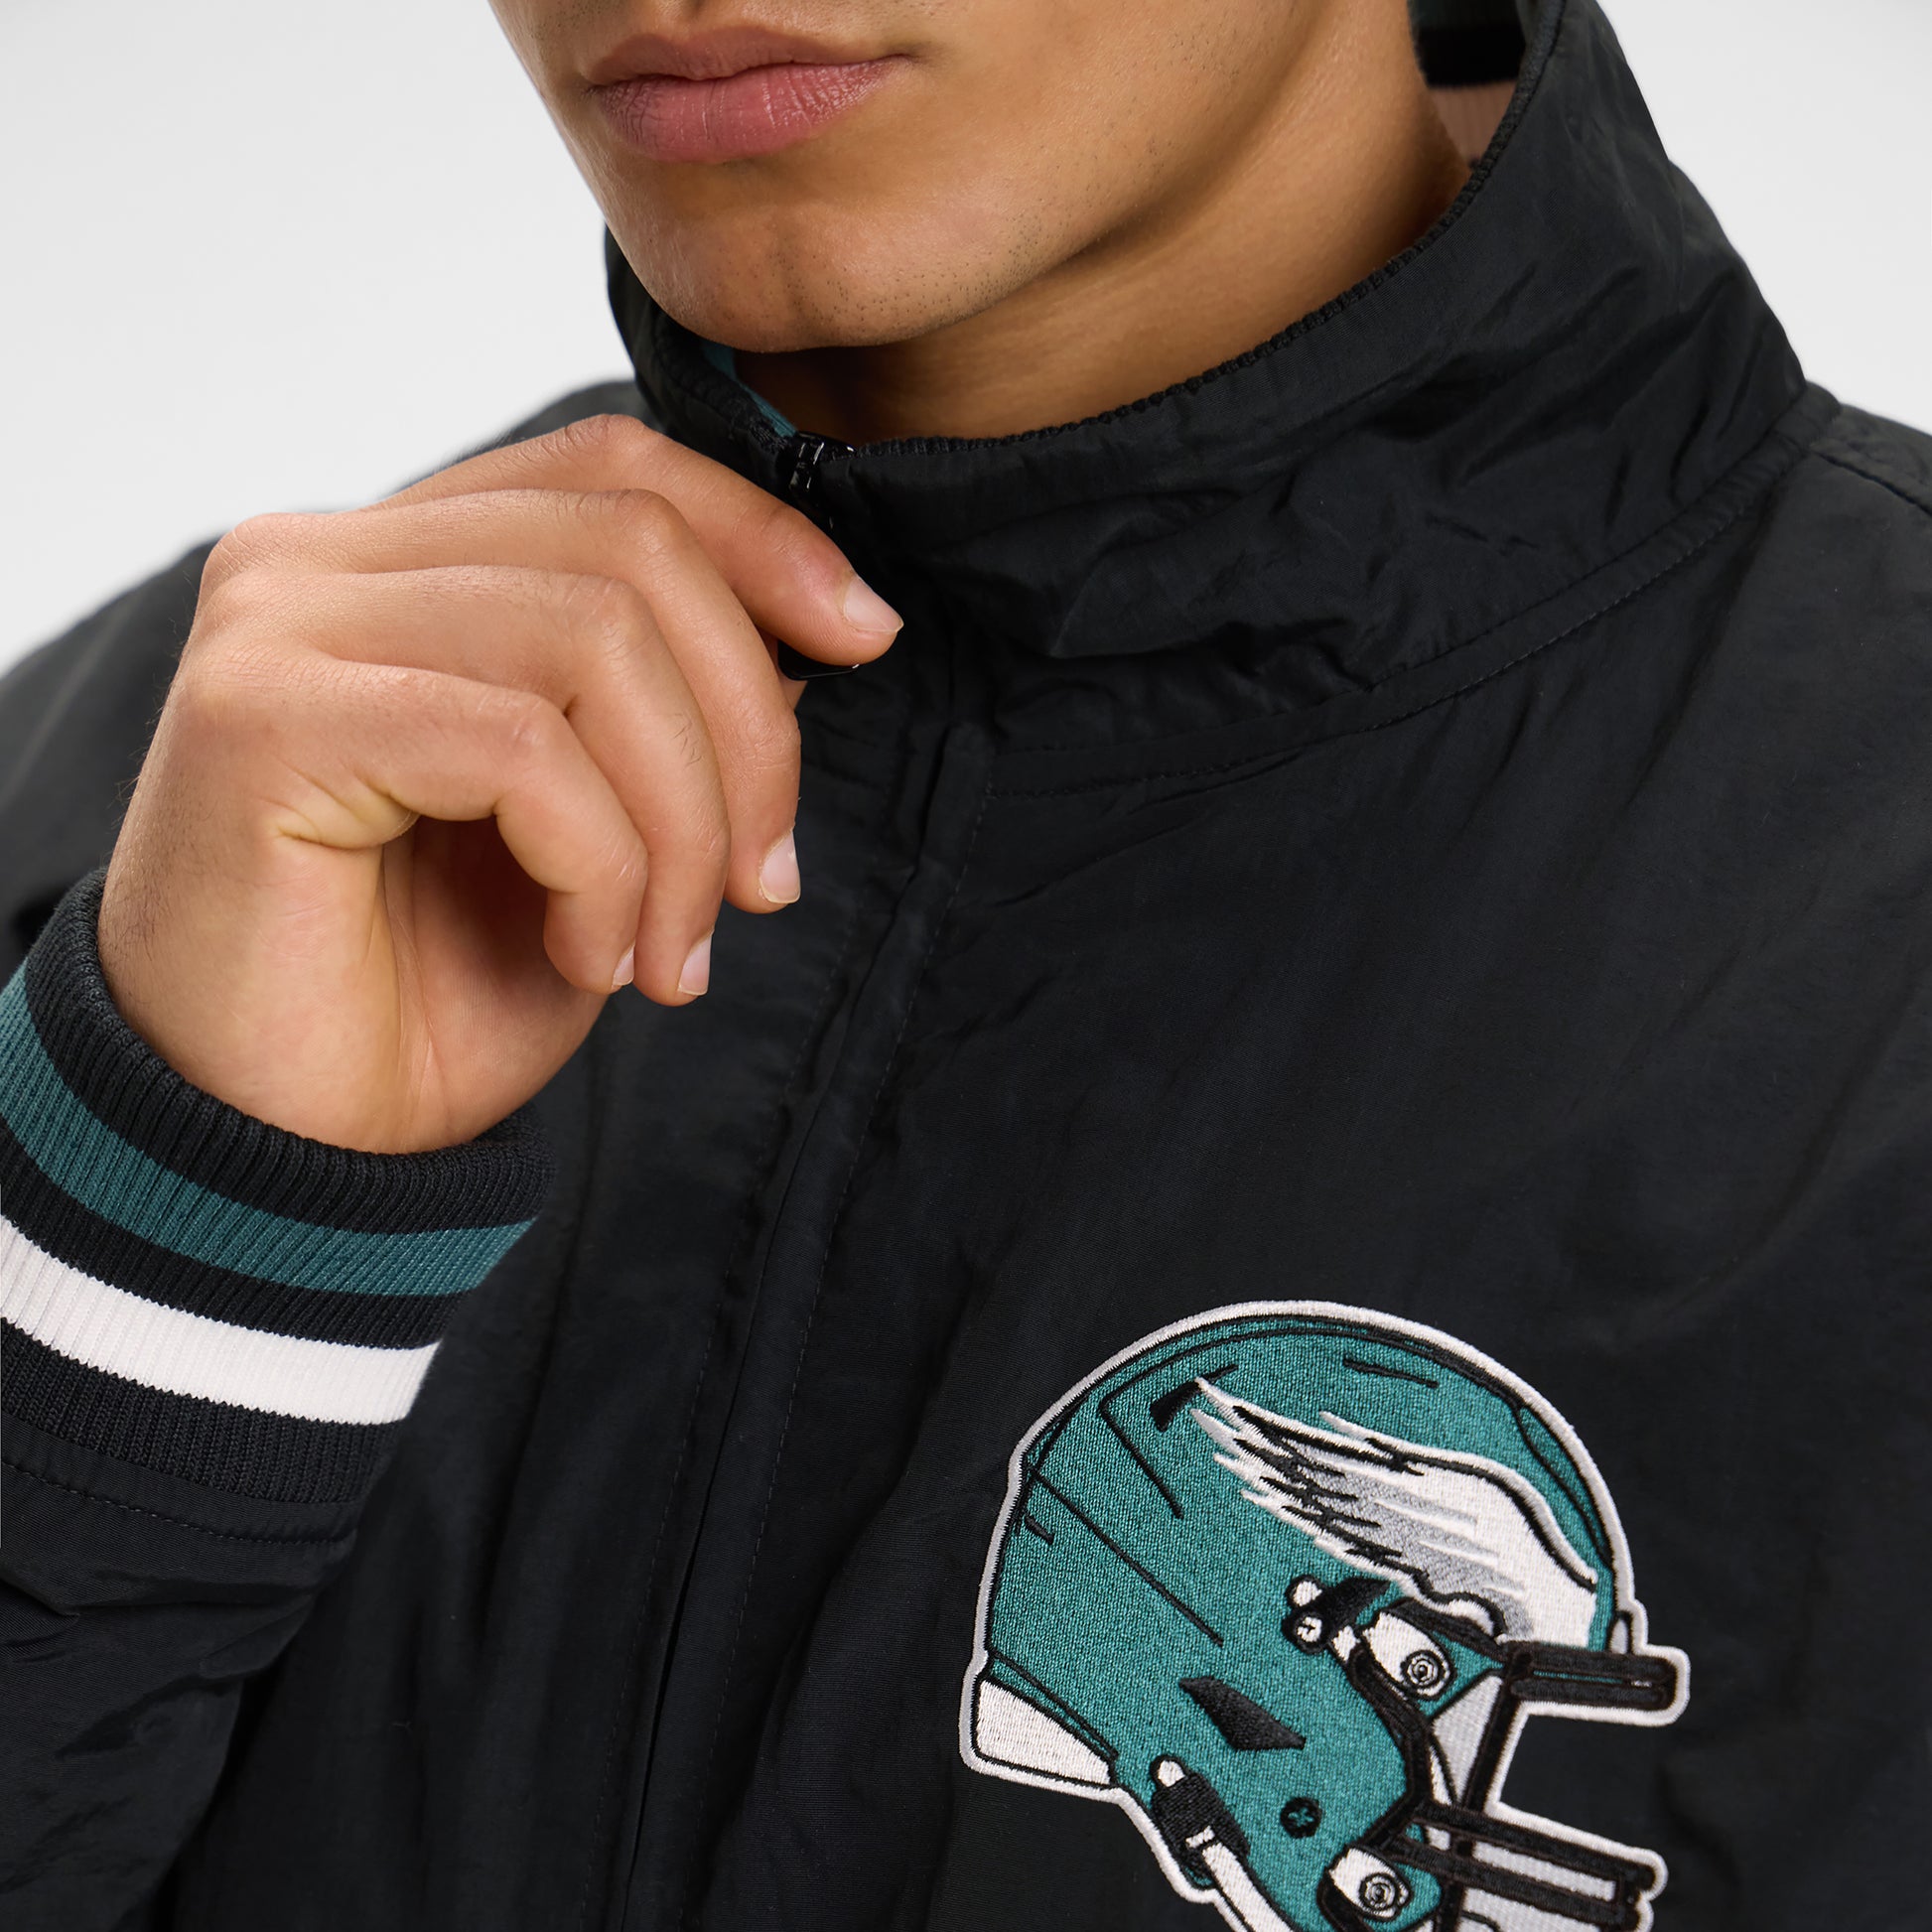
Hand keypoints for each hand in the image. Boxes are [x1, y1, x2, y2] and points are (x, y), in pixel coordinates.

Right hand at [96, 414, 900, 1153]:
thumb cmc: (427, 993)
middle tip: (762, 885)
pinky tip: (589, 957)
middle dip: (747, 729)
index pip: (612, 470)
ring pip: (592, 637)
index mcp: (400, 564)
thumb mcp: (602, 841)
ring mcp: (282, 625)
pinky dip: (602, 865)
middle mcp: (322, 560)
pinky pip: (521, 746)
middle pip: (628, 545)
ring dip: (683, 821)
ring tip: (670, 953)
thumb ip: (676, 720)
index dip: (762, 538)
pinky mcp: (263, 718)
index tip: (867, 640)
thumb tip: (812, 639)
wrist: (276, 1150)